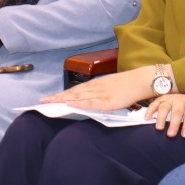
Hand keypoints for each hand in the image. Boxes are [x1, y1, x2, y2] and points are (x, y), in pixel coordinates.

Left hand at [41, 67, 156, 111]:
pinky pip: (90, 103)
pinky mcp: (108, 101)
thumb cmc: (130, 84)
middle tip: (43, 101)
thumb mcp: (112, 86)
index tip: (50, 97)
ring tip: (51, 102)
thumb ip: (102, 92)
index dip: (62, 93)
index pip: (76, 89)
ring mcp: (101, 94)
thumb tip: (93, 98)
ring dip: (63, 100)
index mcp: (97, 84)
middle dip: (57, 97)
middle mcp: (96, 87)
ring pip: (78, 97)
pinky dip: (79, 103)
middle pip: (73, 92)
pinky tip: (70, 104)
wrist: (142, 80)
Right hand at [149, 93, 184, 137]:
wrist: (184, 95)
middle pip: (177, 112)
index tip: (184, 135)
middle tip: (171, 134)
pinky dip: (150, 111)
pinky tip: (147, 118)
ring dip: (161, 118)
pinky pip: (154, 104)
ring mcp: (169, 98)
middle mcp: (180, 99)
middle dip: (174, 124)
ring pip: (164, 108)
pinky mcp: (160, 99)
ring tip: (159, 128)